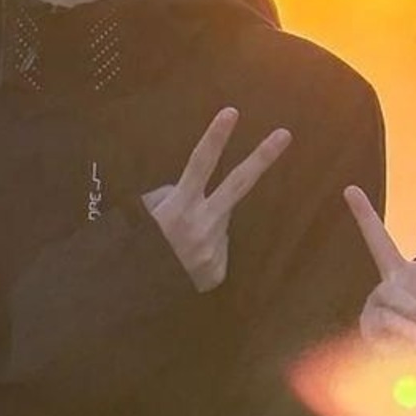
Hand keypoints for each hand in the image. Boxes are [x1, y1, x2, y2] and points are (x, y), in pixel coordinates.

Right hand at [145, 108, 291, 291]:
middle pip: (237, 184)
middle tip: (284, 134)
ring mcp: (213, 249)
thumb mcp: (142, 219)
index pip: (199, 165)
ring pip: (218, 221)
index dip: (215, 138)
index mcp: (178, 208)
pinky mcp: (217, 271)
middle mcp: (202, 225)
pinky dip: (201, 250)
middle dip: (261, 157)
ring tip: (177, 244)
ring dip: (203, 225)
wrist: (131, 303)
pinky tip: (182, 263)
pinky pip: (214, 249)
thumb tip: (182, 191)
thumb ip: (167, 199)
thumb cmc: (133, 253)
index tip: (232, 112)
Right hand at [345, 180, 415, 348]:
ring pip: (399, 299)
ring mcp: (378, 297)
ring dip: (415, 319)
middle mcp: (396, 278)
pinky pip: (390, 322)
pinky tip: (411, 346)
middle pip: (378, 243)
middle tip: (349, 189)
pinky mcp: (368, 319)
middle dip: (364, 216)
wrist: (404, 365)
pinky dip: (407, 336)